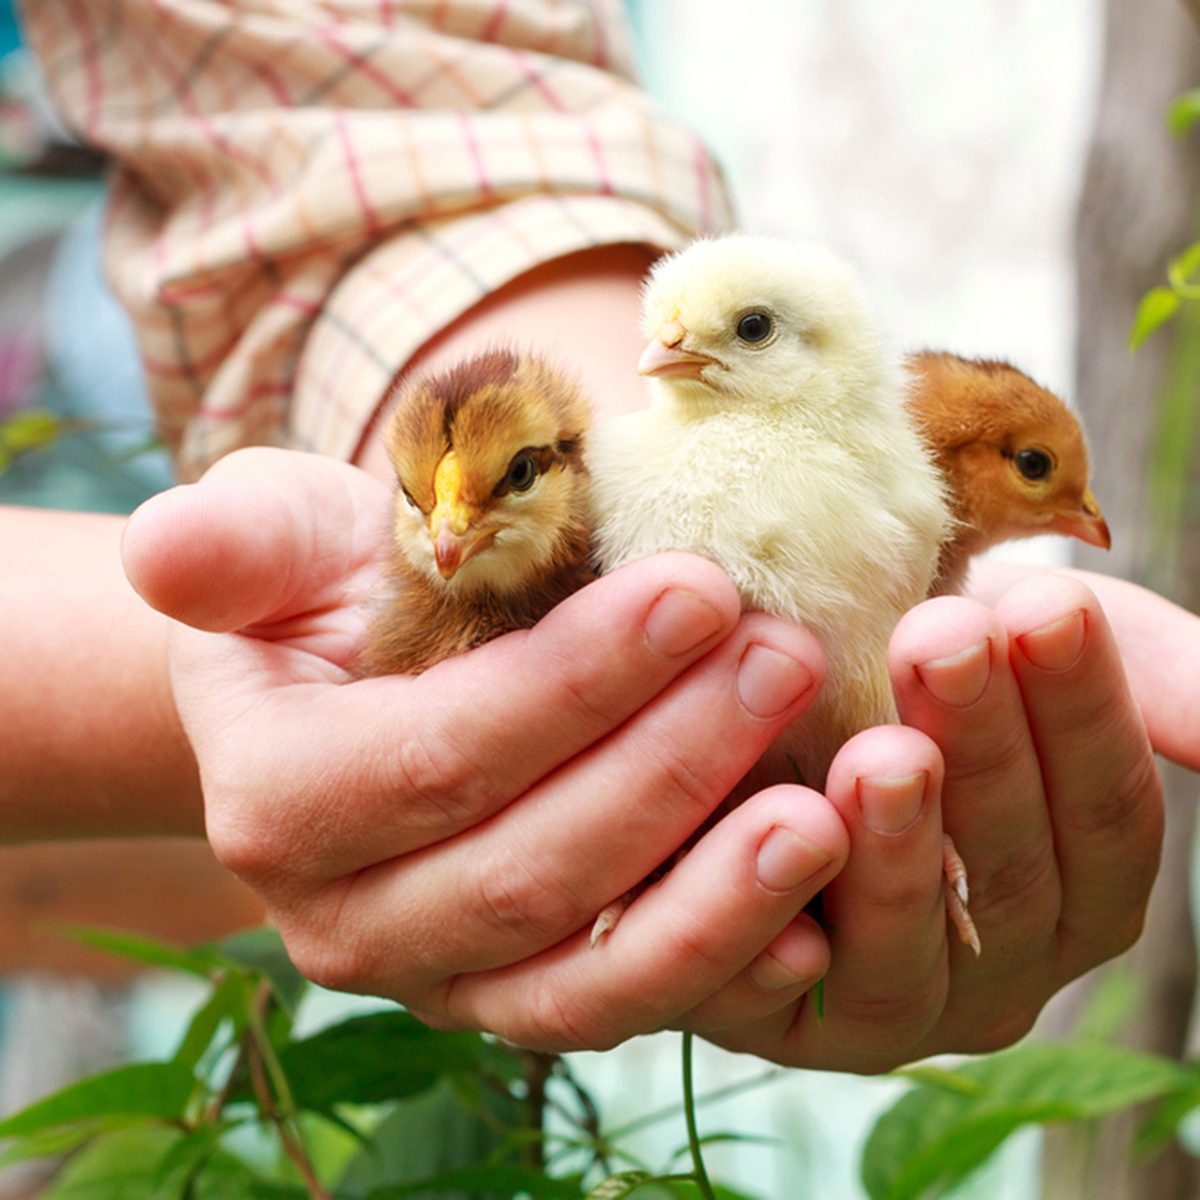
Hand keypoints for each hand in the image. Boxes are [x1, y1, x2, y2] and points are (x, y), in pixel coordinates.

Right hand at [122, 447, 854, 1049]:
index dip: (573, 681)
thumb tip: (166, 546)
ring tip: (823, 812)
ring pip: (580, 976)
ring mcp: (441, 977)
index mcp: (280, 802)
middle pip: (526, 868)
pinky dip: (718, 974)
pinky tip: (812, 924)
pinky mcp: (520, 996)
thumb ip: (230, 546)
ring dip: (713, 898)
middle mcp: (351, 920)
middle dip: (669, 766)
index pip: (438, 755)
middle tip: (786, 659)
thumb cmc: (331, 592)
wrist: (360, 683)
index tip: (700, 588)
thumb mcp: (276, 542)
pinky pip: (618, 1008)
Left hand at [701, 573, 1163, 1070]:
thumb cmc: (914, 670)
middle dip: (983, 753)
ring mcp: (888, 1009)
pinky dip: (773, 934)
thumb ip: (1152, 681)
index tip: (1046, 604)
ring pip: (903, 954)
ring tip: (877, 753)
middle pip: (1010, 877)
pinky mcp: (771, 1020)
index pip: (1109, 818)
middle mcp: (998, 973)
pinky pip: (772, 995)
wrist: (767, 703)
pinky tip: (768, 846)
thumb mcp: (1029, 654)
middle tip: (944, 637)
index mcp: (1078, 896)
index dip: (1084, 713)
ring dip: (895, 853)